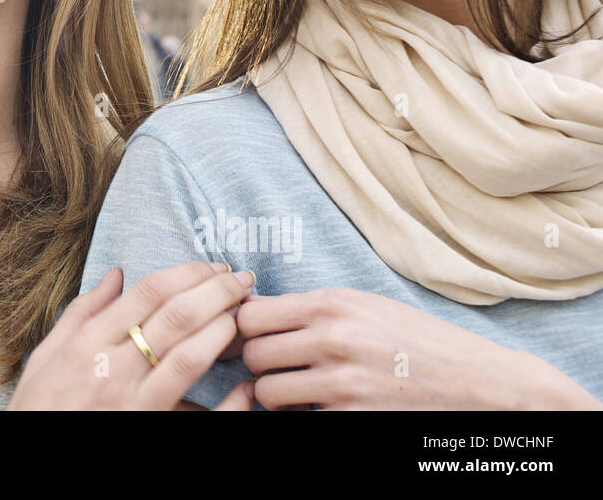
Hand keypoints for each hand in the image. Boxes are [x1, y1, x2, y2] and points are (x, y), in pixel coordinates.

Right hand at [8, 262, 256, 409]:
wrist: (31, 452)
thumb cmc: (39, 406)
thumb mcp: (47, 354)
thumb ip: (81, 311)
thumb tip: (116, 275)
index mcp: (87, 342)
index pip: (149, 293)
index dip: (188, 273)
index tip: (211, 266)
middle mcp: (112, 369)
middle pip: (176, 316)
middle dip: (216, 291)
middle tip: (241, 279)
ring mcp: (134, 403)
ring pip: (189, 356)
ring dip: (223, 329)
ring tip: (242, 314)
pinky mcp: (148, 428)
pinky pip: (197, 418)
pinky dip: (228, 403)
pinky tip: (246, 387)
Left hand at [238, 287, 601, 409]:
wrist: (480, 383)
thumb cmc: (416, 339)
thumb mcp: (363, 305)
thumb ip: (308, 308)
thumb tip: (249, 309)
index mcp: (332, 304)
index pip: (250, 315)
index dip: (243, 328)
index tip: (250, 337)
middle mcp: (333, 340)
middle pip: (253, 354)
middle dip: (258, 364)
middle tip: (277, 367)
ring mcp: (342, 384)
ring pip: (267, 393)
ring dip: (274, 395)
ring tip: (297, 389)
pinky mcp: (352, 418)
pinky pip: (300, 418)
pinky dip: (304, 415)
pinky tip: (324, 405)